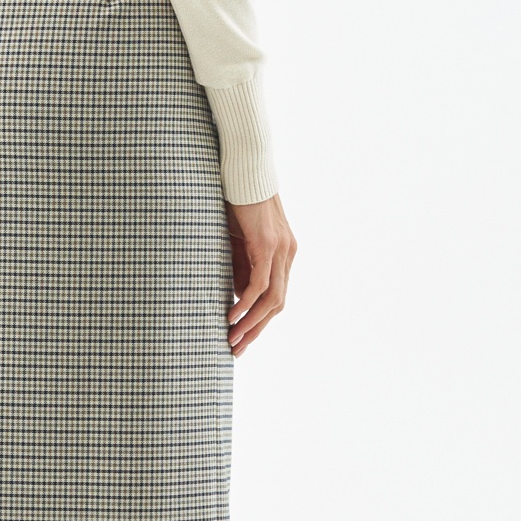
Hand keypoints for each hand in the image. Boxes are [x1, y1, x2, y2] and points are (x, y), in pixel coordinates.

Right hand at [225, 194, 294, 354]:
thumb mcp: (238, 240)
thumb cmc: (238, 201)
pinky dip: (246, 304)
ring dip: (251, 323)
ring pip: (271, 299)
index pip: (277, 296)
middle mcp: (288, 254)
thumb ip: (241, 266)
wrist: (245, 171)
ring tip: (232, 340)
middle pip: (277, 304)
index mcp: (284, 254)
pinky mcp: (268, 245)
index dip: (260, 320)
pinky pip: (260, 284)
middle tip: (237, 349)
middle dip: (256, 330)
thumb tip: (238, 296)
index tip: (242, 338)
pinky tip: (231, 317)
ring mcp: (281, 250)